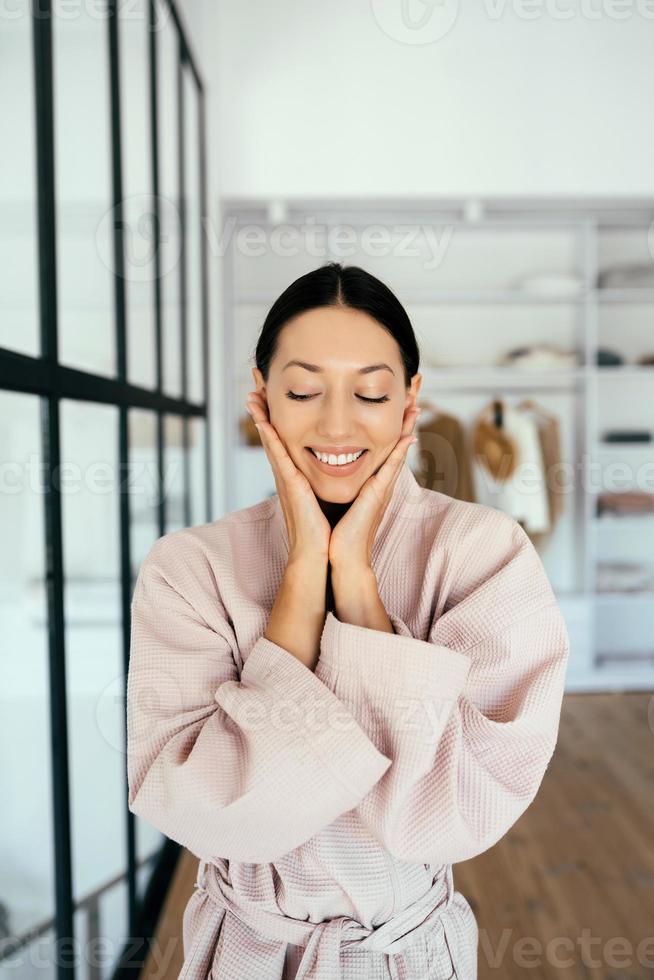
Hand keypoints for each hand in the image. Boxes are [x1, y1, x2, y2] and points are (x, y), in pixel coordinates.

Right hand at [245, 391, 331, 562]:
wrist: (322, 556)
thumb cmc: (328, 530)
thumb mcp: (332, 497)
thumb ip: (335, 480)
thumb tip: (346, 464)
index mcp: (298, 474)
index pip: (286, 437)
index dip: (278, 413)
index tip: (273, 391)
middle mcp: (289, 473)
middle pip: (273, 432)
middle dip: (264, 406)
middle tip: (255, 380)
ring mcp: (287, 479)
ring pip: (271, 439)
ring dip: (261, 415)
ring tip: (252, 391)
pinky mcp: (290, 486)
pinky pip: (278, 456)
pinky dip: (269, 437)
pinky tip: (262, 420)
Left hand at [328, 407, 420, 571]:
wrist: (341, 557)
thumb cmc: (337, 533)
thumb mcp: (338, 500)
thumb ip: (340, 486)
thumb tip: (330, 471)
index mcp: (370, 481)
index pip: (384, 445)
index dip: (393, 424)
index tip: (399, 402)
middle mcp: (380, 481)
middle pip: (397, 441)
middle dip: (406, 417)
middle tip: (416, 391)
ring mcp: (383, 487)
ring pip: (398, 448)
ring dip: (408, 424)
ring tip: (417, 401)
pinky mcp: (379, 494)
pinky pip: (393, 465)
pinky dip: (401, 448)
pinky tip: (410, 431)